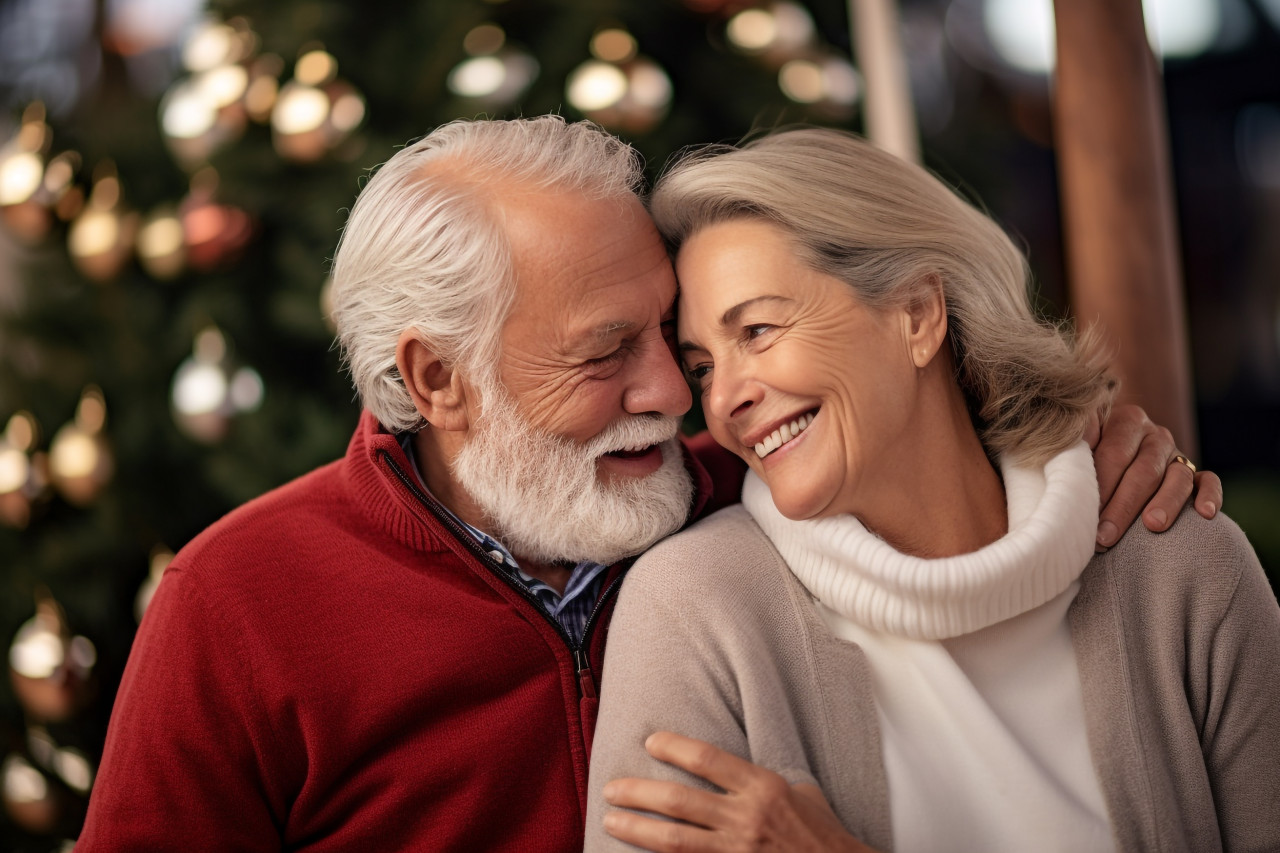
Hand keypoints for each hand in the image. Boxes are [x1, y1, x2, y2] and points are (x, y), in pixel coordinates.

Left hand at [601, 732, 877, 852]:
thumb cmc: (822, 833)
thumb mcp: (800, 792)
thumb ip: (762, 777)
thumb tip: (730, 762)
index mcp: (763, 787)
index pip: (707, 759)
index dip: (674, 747)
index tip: (650, 741)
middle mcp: (746, 818)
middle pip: (678, 800)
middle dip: (638, 793)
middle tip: (611, 788)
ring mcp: (737, 850)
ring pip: (673, 839)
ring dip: (637, 828)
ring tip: (611, 820)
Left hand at [1086, 404, 1221, 549]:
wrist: (1114, 456)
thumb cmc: (1086, 457)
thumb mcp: (1077, 444)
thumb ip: (1074, 443)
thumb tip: (1063, 446)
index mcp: (1124, 421)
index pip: (1114, 452)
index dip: (1100, 483)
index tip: (1083, 510)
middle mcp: (1154, 435)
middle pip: (1143, 470)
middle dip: (1123, 505)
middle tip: (1104, 535)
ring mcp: (1176, 454)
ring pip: (1177, 477)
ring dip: (1165, 503)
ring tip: (1152, 526)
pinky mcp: (1195, 473)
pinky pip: (1208, 481)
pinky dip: (1210, 496)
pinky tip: (1205, 514)